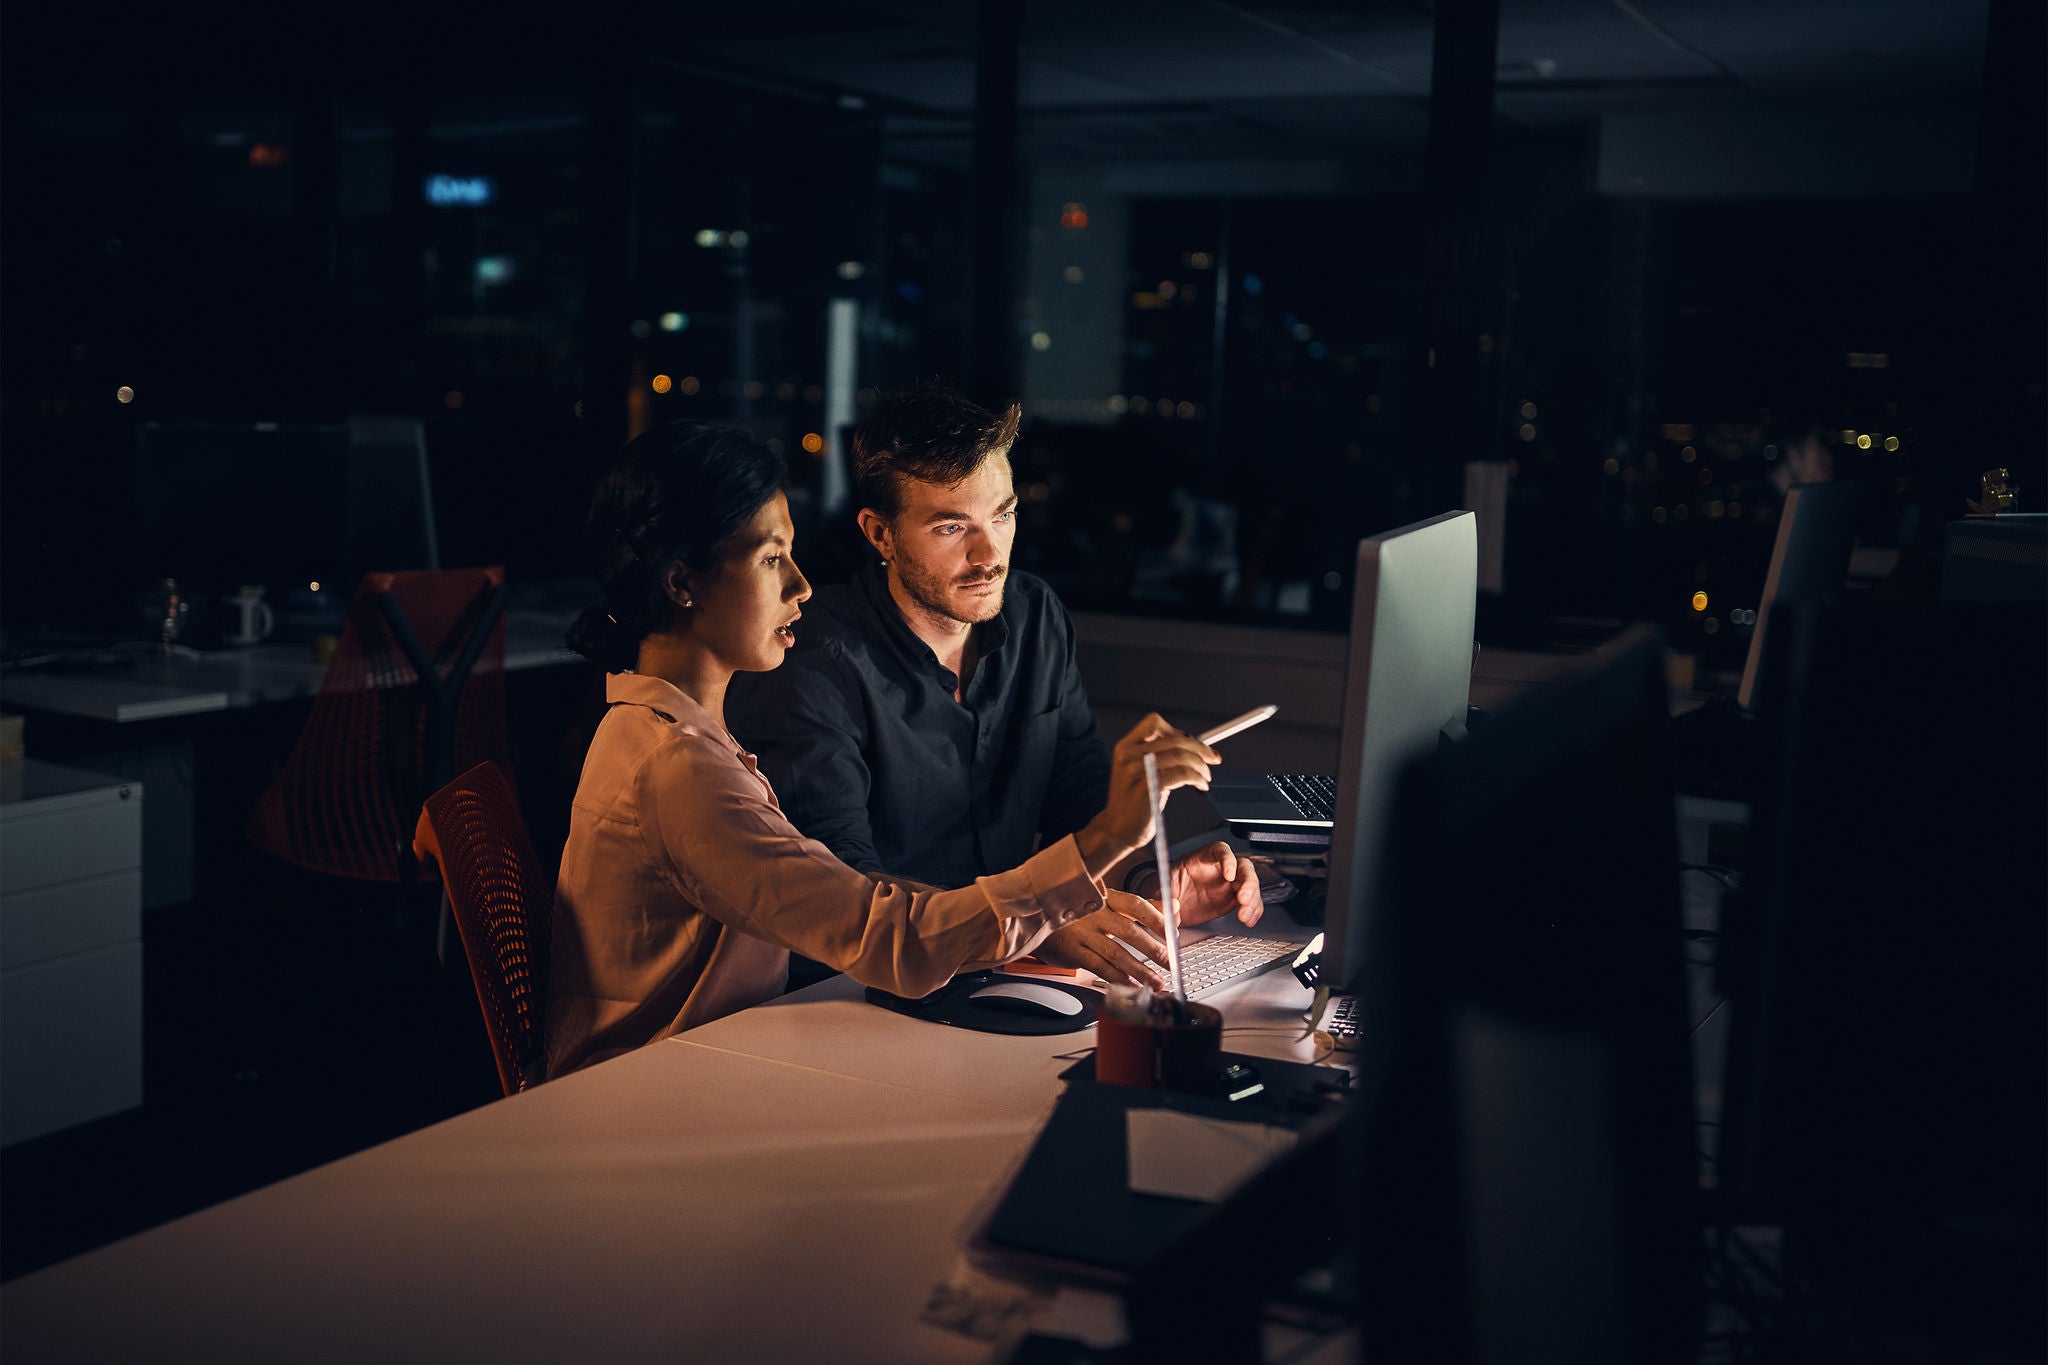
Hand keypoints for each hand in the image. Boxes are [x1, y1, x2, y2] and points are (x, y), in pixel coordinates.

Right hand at [1034, 895, 1170, 988]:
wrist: (1034, 915)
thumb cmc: (1078, 911)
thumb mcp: (1108, 902)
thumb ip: (1142, 907)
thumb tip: (1174, 907)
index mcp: (1105, 896)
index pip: (1136, 905)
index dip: (1157, 918)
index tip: (1174, 933)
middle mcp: (1094, 913)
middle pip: (1129, 931)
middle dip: (1154, 950)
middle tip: (1170, 963)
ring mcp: (1081, 933)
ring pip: (1116, 953)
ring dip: (1139, 970)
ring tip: (1155, 982)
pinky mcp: (1071, 951)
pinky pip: (1098, 966)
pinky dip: (1117, 978)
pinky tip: (1131, 985)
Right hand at [1075, 713, 1219, 874]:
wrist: (1117, 830)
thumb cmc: (1133, 802)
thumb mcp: (1140, 771)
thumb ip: (1159, 756)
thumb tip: (1194, 745)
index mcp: (1125, 747)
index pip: (1154, 722)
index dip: (1178, 731)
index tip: (1193, 743)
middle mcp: (1128, 755)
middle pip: (1174, 739)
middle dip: (1200, 748)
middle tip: (1212, 758)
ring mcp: (1137, 771)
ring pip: (1181, 756)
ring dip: (1201, 766)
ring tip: (1205, 777)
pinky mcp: (1148, 788)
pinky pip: (1182, 774)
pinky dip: (1197, 778)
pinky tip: (1200, 785)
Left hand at [1169, 841, 1262, 928]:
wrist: (1169, 904)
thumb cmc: (1165, 886)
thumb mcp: (1160, 887)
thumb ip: (1164, 895)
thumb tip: (1171, 908)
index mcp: (1202, 858)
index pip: (1220, 850)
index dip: (1228, 860)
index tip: (1229, 875)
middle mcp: (1219, 869)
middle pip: (1243, 867)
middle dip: (1248, 882)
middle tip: (1243, 899)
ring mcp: (1228, 884)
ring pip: (1251, 885)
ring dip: (1253, 900)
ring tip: (1244, 915)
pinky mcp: (1233, 899)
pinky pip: (1250, 902)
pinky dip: (1253, 911)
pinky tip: (1248, 920)